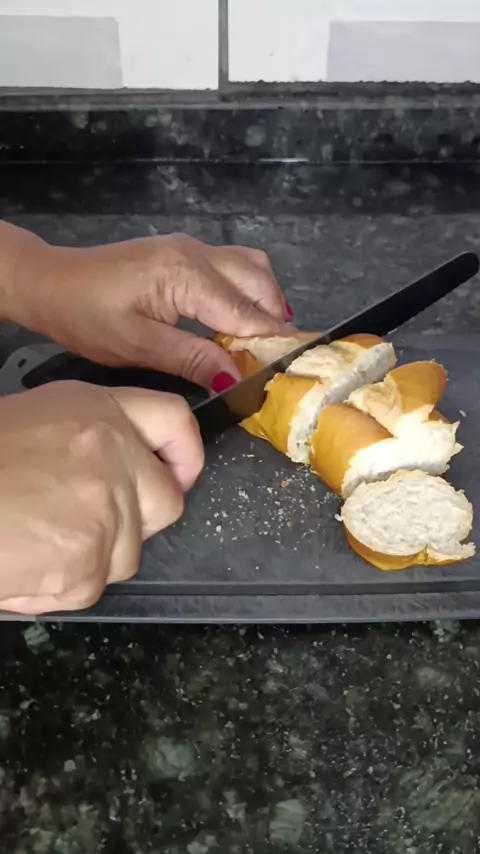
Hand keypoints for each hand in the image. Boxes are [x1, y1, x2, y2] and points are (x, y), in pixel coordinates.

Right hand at [0, 381, 202, 614]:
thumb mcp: (30, 423)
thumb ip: (86, 442)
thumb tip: (118, 474)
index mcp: (95, 411)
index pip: (173, 418)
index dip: (184, 453)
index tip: (177, 475)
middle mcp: (113, 453)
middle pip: (167, 501)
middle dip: (137, 521)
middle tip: (87, 526)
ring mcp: (107, 509)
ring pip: (127, 554)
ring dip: (89, 559)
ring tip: (31, 544)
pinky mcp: (88, 560)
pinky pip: (88, 587)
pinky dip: (56, 588)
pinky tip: (19, 566)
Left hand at [6, 229, 289, 389]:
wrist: (54, 283)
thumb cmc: (88, 317)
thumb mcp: (140, 346)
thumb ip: (192, 358)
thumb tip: (234, 378)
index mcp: (186, 275)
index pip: (245, 312)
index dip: (271, 341)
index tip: (293, 365)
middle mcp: (196, 253)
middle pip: (259, 283)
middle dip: (275, 321)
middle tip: (278, 360)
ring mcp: (192, 248)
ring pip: (252, 268)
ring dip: (265, 302)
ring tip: (262, 342)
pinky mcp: (185, 252)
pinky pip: (234, 266)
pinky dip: (248, 292)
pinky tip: (239, 321)